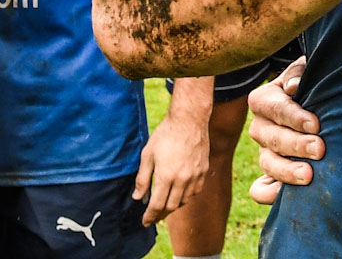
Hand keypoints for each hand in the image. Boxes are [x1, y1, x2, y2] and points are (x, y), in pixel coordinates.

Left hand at [133, 108, 208, 225]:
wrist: (189, 120)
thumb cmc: (165, 135)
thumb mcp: (147, 155)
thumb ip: (142, 178)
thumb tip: (137, 197)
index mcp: (166, 175)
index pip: (157, 204)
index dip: (150, 216)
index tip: (145, 222)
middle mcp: (182, 178)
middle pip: (171, 206)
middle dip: (160, 214)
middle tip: (153, 217)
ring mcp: (195, 175)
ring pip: (184, 200)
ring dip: (174, 207)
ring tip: (165, 206)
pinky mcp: (203, 170)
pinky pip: (195, 191)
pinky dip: (186, 197)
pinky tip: (180, 194)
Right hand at [248, 57, 320, 205]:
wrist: (322, 101)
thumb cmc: (316, 81)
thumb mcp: (309, 69)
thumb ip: (299, 73)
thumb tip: (293, 86)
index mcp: (264, 99)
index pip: (275, 108)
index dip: (294, 117)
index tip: (316, 125)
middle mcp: (260, 126)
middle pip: (271, 138)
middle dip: (296, 145)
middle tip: (320, 149)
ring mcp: (264, 152)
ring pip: (267, 164)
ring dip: (287, 172)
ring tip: (310, 176)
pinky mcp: (271, 174)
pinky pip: (261, 189)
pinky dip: (270, 194)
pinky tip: (286, 197)